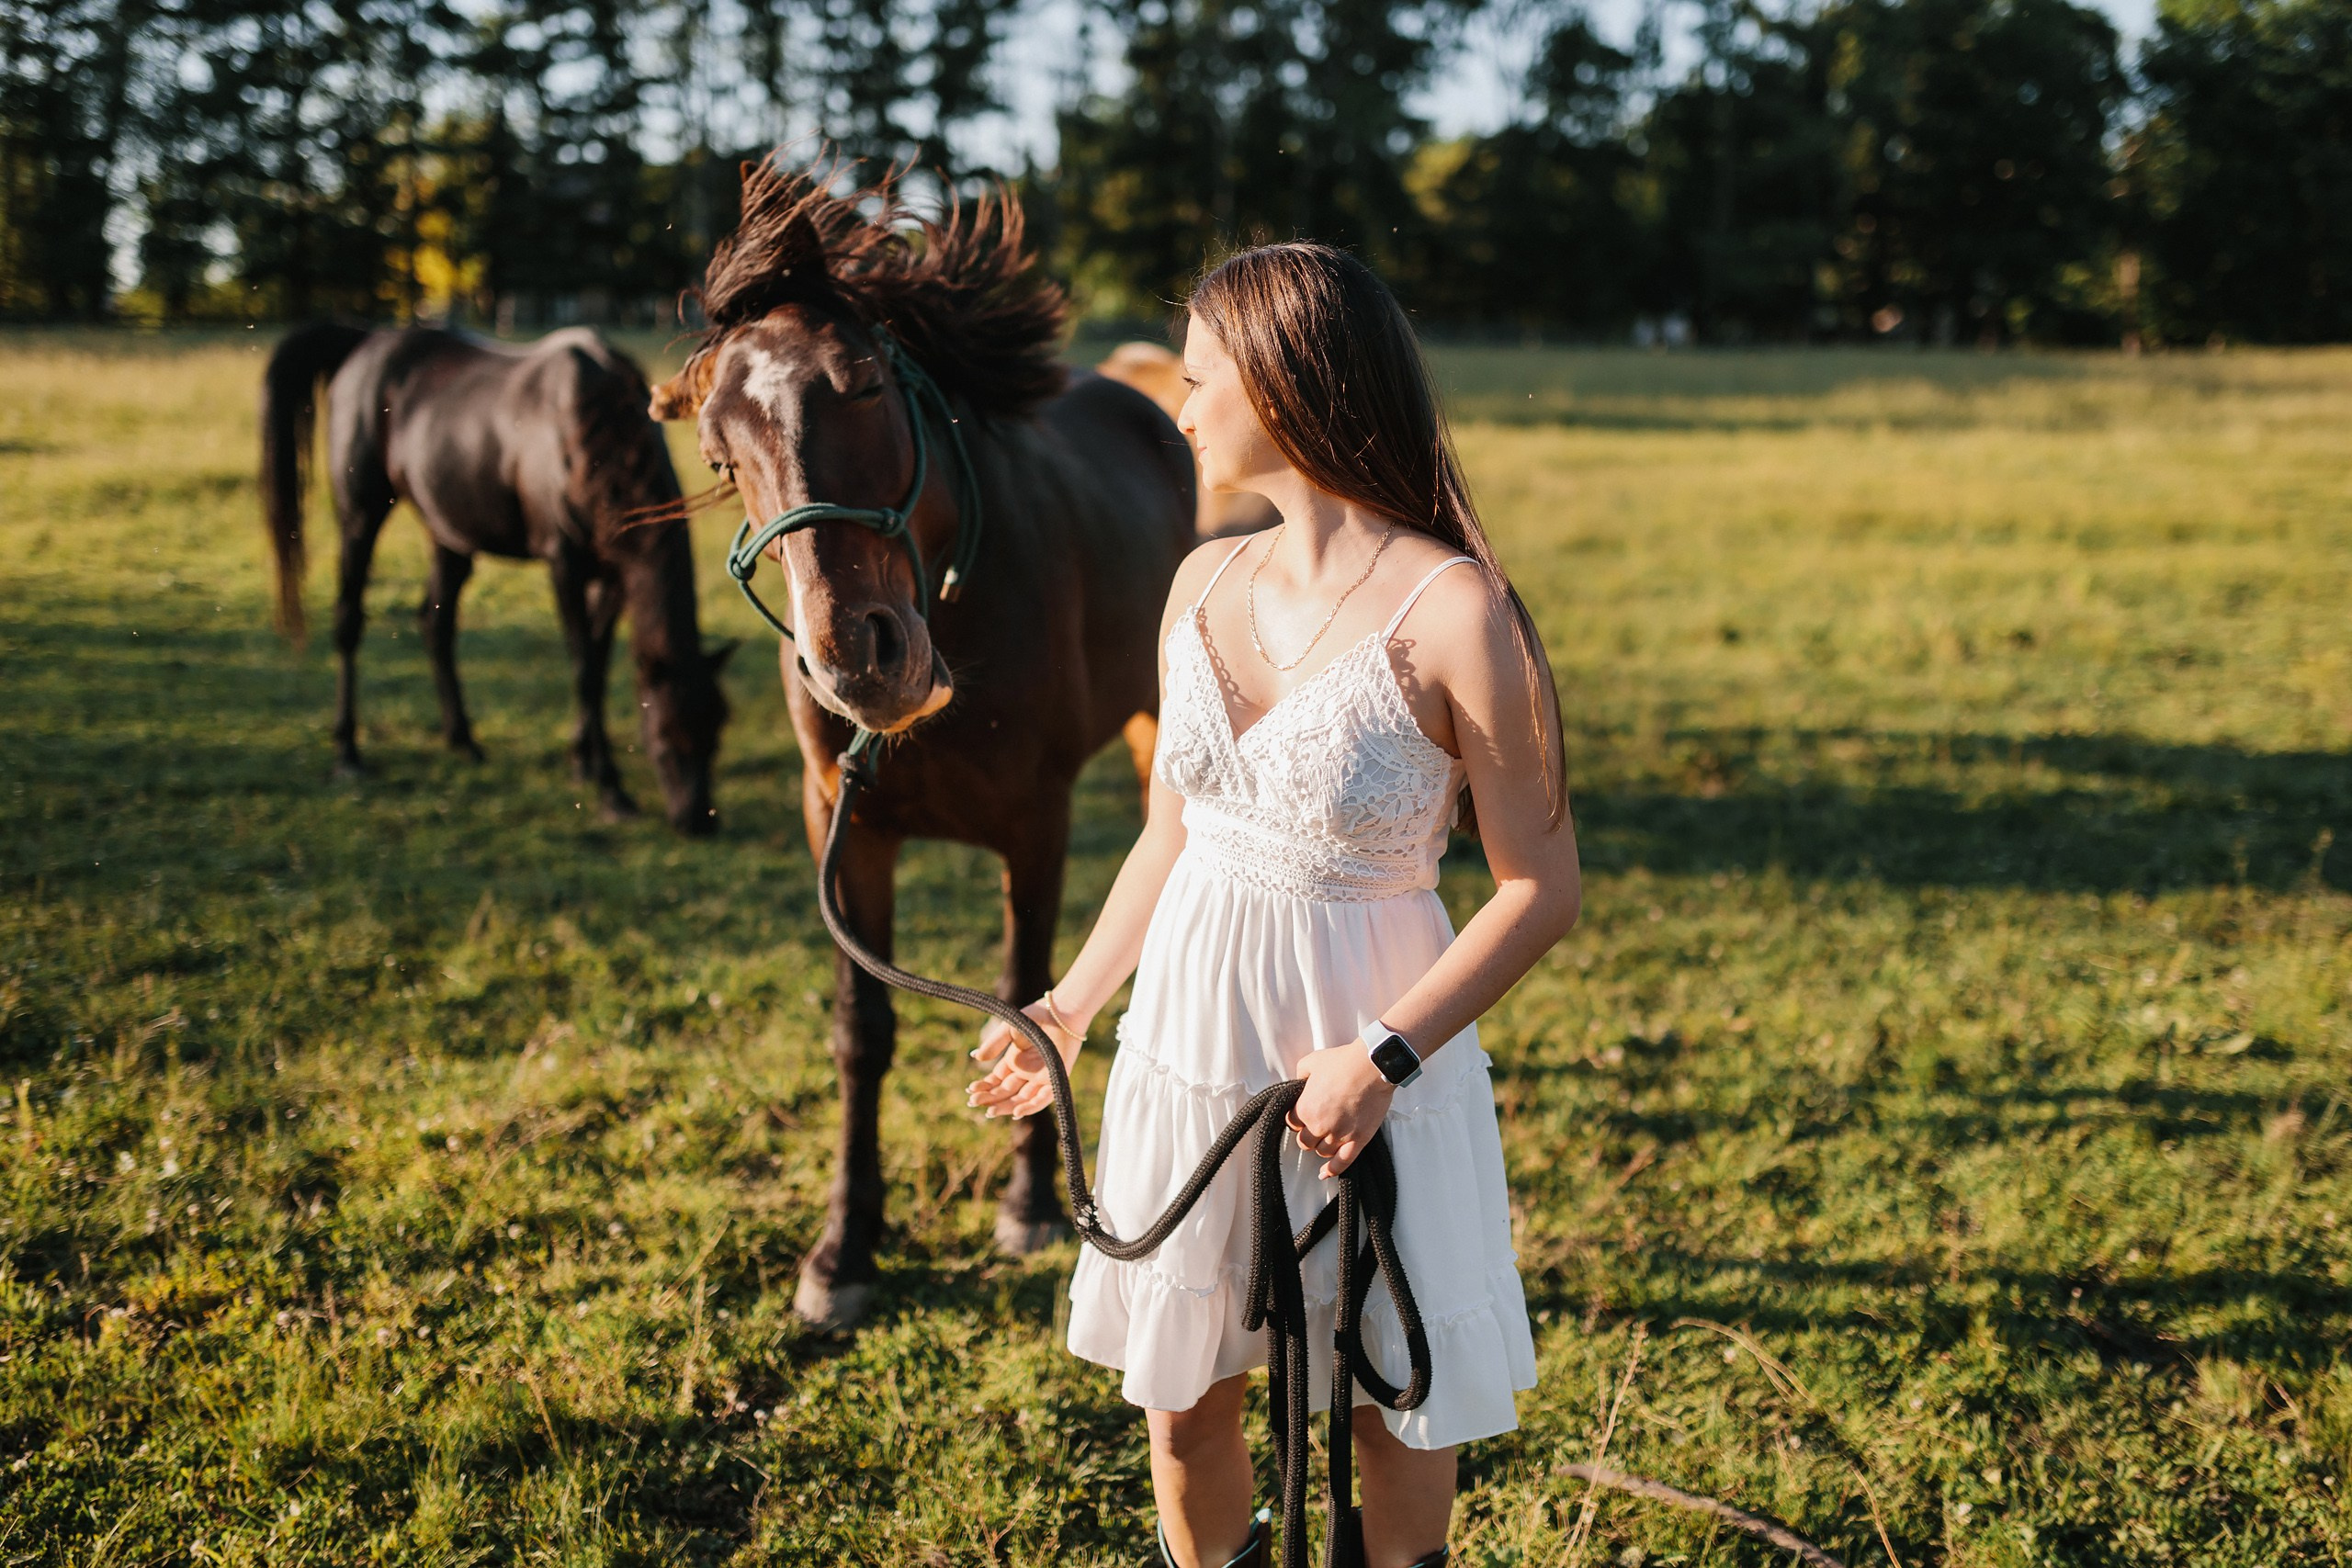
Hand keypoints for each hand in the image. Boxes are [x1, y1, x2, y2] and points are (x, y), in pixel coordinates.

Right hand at [966, 997, 1085, 1119]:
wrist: (1060, 1012)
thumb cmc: (1036, 1017)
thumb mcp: (1009, 1029)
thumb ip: (994, 1043)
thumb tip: (976, 1057)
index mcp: (1015, 1061)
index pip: (997, 1081)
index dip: (984, 1087)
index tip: (970, 1090)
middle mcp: (1027, 1072)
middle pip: (1006, 1092)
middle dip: (990, 1099)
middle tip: (973, 1102)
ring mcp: (1041, 1077)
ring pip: (1022, 1099)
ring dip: (1006, 1107)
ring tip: (990, 1112)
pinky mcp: (1056, 1078)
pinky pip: (1043, 1098)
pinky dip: (1031, 1107)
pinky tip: (1016, 1112)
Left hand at [1287, 1044, 1394, 1178]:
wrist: (1371, 1066)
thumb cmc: (1343, 1062)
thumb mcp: (1311, 1062)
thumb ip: (1300, 1075)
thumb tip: (1300, 1082)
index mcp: (1305, 1109)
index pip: (1293, 1124)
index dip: (1297, 1119)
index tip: (1303, 1116)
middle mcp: (1320, 1126)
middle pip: (1305, 1142)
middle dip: (1308, 1135)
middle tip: (1315, 1126)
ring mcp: (1340, 1135)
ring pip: (1323, 1152)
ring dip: (1322, 1146)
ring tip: (1327, 1138)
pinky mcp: (1358, 1139)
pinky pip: (1343, 1162)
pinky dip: (1333, 1170)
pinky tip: (1326, 1173)